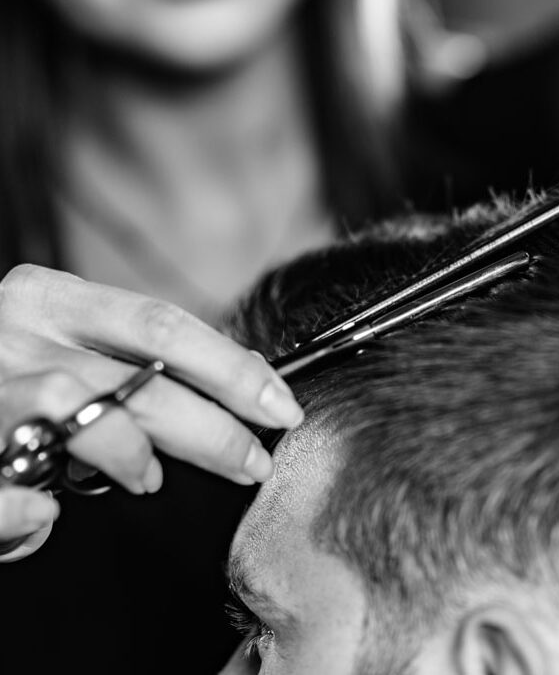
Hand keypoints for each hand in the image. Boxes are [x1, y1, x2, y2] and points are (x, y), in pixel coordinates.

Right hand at [0, 265, 302, 558]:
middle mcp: (19, 330)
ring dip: (134, 459)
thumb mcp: (64, 334)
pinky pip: (8, 493)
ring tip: (145, 477)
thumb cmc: (8, 358)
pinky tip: (44, 513)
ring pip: (92, 423)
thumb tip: (233, 384)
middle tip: (252, 460)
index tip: (280, 404)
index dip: (232, 367)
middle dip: (214, 427)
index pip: (167, 325)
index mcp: (55, 296)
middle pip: (146, 376)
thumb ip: (133, 353)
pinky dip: (31, 512)